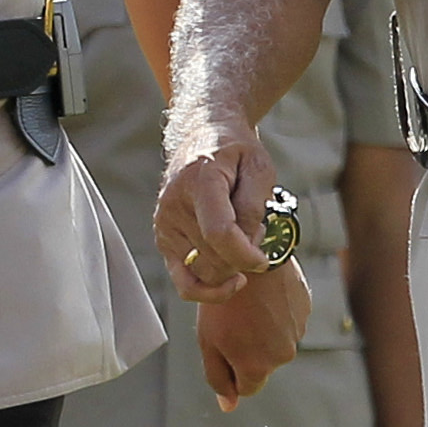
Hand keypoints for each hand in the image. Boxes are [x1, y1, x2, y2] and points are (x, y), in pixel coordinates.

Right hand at [156, 121, 281, 304]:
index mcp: (200, 180)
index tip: (264, 260)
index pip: (219, 233)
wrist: (200, 137)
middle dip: (244, 256)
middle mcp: (175, 204)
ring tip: (241, 239)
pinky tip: (230, 282)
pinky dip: (209, 290)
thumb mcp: (259, 167)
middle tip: (257, 233)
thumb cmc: (234, 152)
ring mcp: (165, 224)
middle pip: (214, 257)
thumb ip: (254, 206)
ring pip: (205, 272)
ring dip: (231, 266)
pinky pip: (185, 282)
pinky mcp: (163, 240)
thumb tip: (247, 247)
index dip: (246, 255)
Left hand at [197, 258, 307, 407]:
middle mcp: (282, 356)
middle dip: (248, 349)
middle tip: (233, 320)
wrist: (250, 257)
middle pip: (262, 364)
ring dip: (263, 330)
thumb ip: (218, 378)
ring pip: (276, 341)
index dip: (231, 369)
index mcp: (257, 367)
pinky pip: (288, 320)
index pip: (246, 388)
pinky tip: (263, 294)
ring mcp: (297, 332)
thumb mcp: (208, 341)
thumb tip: (228, 405)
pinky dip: (276, 312)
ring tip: (248, 304)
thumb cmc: (223, 300)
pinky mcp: (305, 310)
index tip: (224, 345)